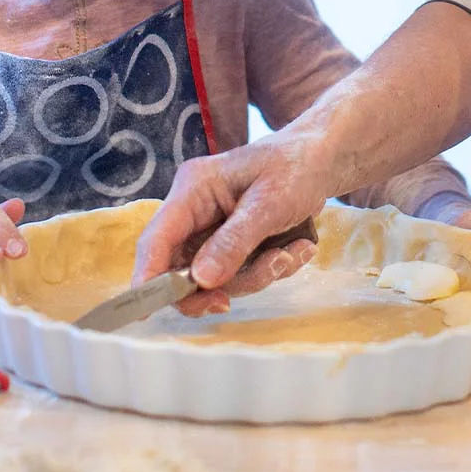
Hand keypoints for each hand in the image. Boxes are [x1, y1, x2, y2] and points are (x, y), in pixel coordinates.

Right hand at [133, 135, 323, 315]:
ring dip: (258, 274)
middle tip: (251, 286)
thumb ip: (234, 241)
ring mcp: (213, 231)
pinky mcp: (233, 245)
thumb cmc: (295, 168)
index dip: (148, 276)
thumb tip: (201, 279)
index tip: (147, 310)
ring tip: (293, 252)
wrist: (324, 161)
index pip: (157, 238)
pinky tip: (298, 248)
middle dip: (221, 284)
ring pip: (216, 278)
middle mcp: (195, 212)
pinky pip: (241, 275)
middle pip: (181, 268)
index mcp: (193, 189)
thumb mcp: (268, 203)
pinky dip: (271, 269)